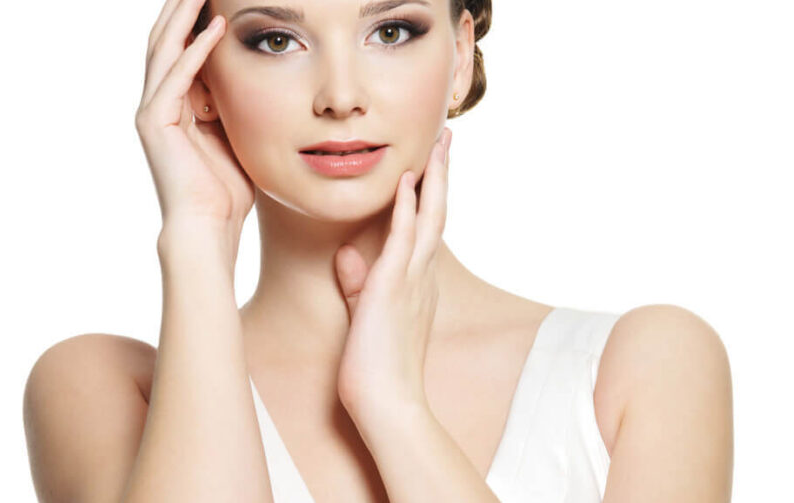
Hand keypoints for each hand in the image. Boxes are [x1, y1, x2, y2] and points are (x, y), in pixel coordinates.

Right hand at [135, 0, 253, 245]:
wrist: (209, 227)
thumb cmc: (227, 190)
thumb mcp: (236, 135)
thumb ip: (234, 106)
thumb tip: (251, 78)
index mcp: (176, 105)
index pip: (181, 49)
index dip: (194, 20)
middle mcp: (158, 102)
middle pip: (165, 40)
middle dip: (182, 7)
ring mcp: (153, 111)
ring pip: (164, 49)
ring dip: (183, 16)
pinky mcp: (155, 122)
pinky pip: (176, 78)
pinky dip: (195, 52)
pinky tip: (213, 29)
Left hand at [334, 127, 452, 420]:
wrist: (386, 403)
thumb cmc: (375, 365)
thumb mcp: (365, 313)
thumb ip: (358, 281)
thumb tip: (347, 254)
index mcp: (416, 281)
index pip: (426, 227)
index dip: (430, 193)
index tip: (430, 163)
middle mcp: (421, 275)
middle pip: (437, 213)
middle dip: (442, 174)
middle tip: (447, 138)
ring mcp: (411, 280)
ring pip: (430, 218)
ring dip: (434, 179)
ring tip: (439, 143)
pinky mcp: (393, 289)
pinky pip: (405, 241)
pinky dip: (408, 209)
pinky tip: (408, 181)